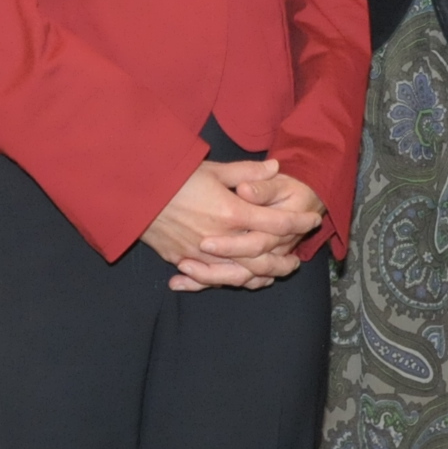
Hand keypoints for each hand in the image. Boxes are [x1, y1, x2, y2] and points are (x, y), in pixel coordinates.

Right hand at [142, 161, 324, 290]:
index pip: (276, 222)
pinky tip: (242, 281)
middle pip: (262, 257)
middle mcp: (219, 239)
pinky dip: (231, 281)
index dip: (298, 222)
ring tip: (275, 273)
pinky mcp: (181, 260)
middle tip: (297, 258)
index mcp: (232, 212)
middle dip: (283, 259)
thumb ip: (247, 173)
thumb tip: (276, 167)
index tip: (313, 219)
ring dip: (261, 275)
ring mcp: (200, 254)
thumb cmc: (174, 175)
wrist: (133, 191)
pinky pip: (212, 279)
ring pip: (239, 274)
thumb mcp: (214, 168)